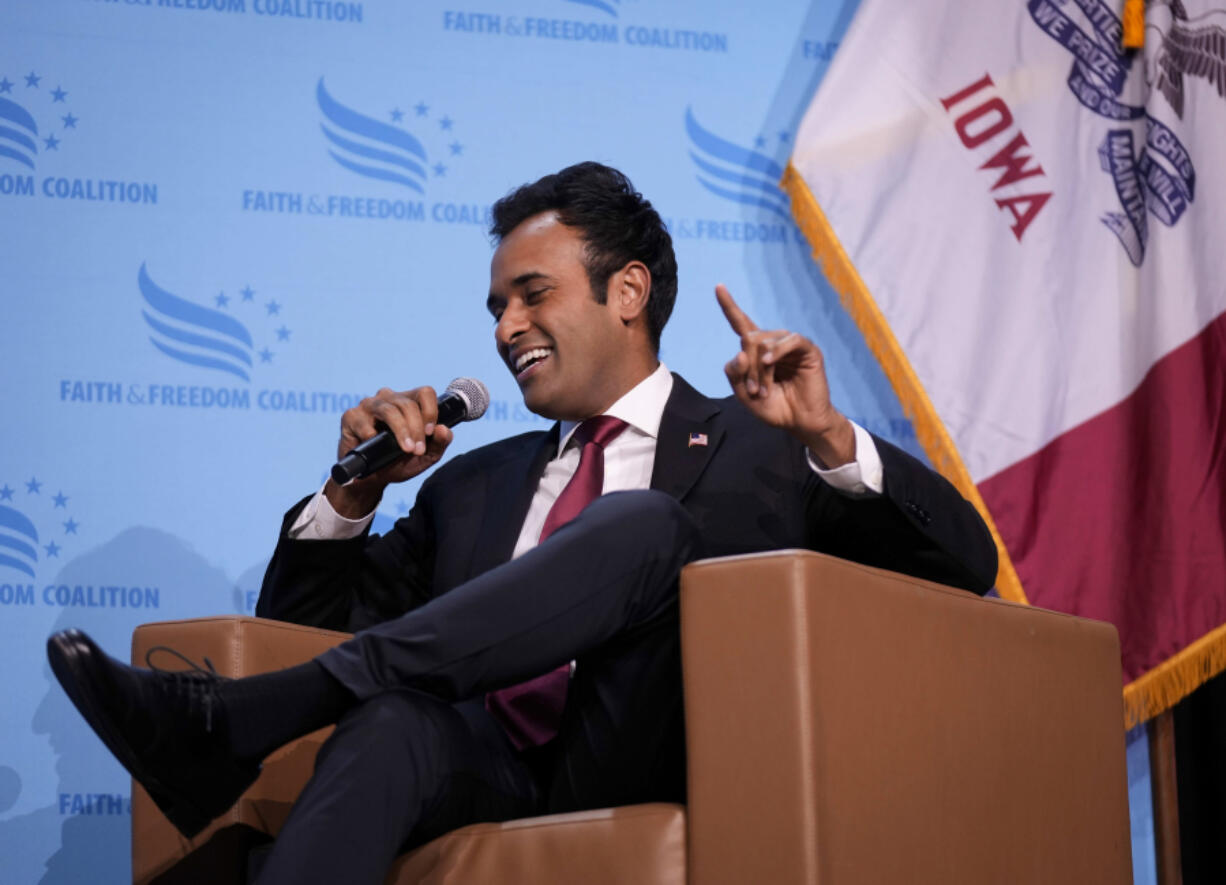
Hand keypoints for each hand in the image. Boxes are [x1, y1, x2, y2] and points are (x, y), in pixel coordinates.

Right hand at [324, 386, 453, 517]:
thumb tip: (443, 429)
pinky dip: (371, 434)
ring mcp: (368, 406)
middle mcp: (388, 399)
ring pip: (389, 410)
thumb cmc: (398, 463)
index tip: (431, 432)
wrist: (372, 480)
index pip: (424, 393)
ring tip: (406, 449)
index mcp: (408, 403)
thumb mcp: (424, 457)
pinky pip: (363, 422)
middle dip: (416, 428)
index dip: (430, 410)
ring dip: (401, 430)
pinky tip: (374, 443)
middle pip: (407, 404)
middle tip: (417, 450)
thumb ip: (440, 444)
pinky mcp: (351, 417)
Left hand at [717, 284, 855, 466]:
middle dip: (746, 367)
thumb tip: (741, 352)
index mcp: (757, 351)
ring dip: (760, 369)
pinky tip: (769, 362)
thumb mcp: (745, 395)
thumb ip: (735, 375)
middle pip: (748, 338)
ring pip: (765, 342)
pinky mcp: (808, 350)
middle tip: (753, 391)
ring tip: (763, 390)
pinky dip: (777, 350)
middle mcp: (773, 343)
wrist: (800, 422)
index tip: (718, 287)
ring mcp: (791, 345)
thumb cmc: (774, 408)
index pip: (741, 323)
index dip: (729, 306)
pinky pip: (790, 340)